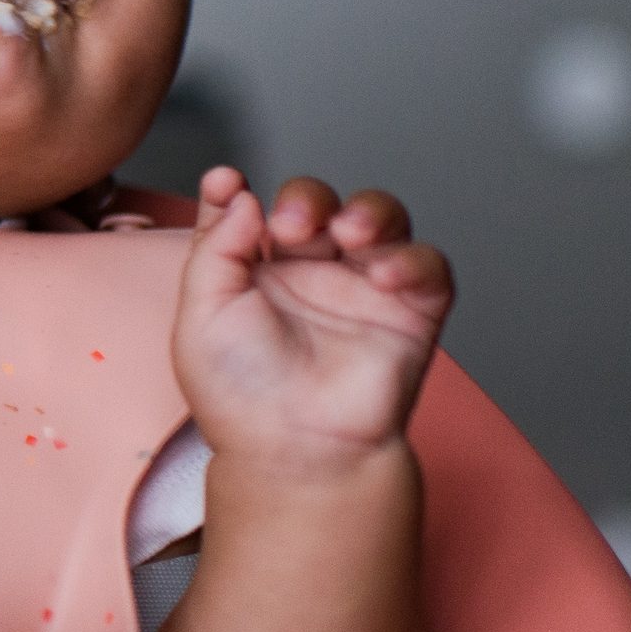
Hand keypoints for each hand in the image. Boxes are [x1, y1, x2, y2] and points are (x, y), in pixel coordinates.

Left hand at [171, 167, 453, 477]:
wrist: (296, 449)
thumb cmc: (243, 394)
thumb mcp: (202, 311)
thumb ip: (215, 244)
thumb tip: (238, 192)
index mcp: (255, 274)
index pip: (252, 212)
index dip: (240, 193)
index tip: (226, 182)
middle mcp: (310, 275)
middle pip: (320, 205)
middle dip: (308, 199)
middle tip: (292, 225)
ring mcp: (362, 291)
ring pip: (380, 220)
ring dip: (368, 211)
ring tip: (348, 232)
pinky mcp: (411, 313)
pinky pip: (428, 267)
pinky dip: (411, 259)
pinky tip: (383, 275)